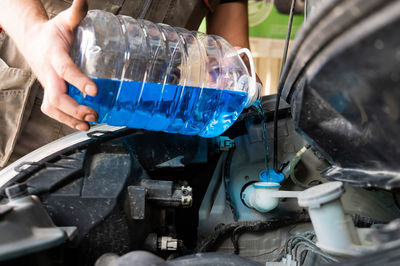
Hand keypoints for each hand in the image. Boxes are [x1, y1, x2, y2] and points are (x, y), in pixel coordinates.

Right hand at [21, 0, 97, 130]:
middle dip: (74, 109)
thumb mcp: (65, 21)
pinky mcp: (49, 92)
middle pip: (56, 97)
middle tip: (94, 113)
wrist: (33, 42)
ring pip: (52, 108)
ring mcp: (47, 85)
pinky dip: (67, 120)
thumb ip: (77, 13)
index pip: (65, 70)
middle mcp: (48, 73)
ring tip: (89, 123)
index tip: (94, 91)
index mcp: (54, 55)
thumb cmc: (52, 33)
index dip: (78, 81)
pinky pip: (54, 110)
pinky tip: (82, 123)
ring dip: (70, 119)